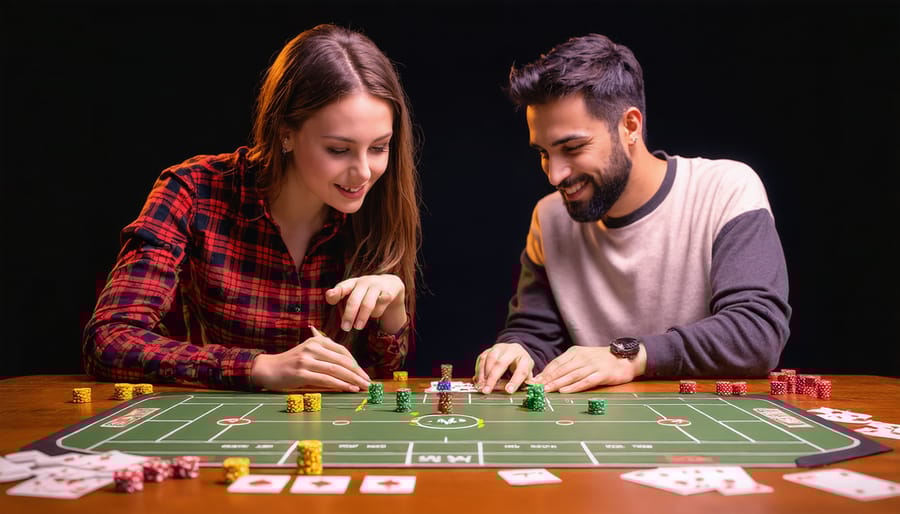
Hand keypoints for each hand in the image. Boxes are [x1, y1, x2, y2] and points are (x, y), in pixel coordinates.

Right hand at [250, 329, 369, 391]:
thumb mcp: (308, 351)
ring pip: (336, 370)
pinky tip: (349, 388)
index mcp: (317, 341)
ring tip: (362, 387)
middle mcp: (313, 348)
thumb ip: (325, 353)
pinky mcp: (301, 373)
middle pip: (342, 361)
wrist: (267, 369)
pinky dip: (340, 384)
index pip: (342, 351)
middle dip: (357, 373)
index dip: (355, 363)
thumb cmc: (290, 362)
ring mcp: (306, 360)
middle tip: (368, 383)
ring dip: (352, 379)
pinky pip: (325, 379)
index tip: (364, 374)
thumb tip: (347, 362)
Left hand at [325, 274, 406, 332]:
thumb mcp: (353, 296)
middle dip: (349, 315)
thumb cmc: (365, 293)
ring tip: (358, 327)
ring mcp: (376, 286)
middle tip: (345, 328)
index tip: (330, 296)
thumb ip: (343, 305)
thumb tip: (343, 321)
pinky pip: (380, 307)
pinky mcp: (388, 292)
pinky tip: (375, 314)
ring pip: (368, 304)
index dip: (336, 292)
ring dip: (362, 317)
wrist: (390, 284)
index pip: (342, 286)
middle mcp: (363, 282)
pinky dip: (376, 313)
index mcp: (351, 283)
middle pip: (354, 299)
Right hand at [473, 342, 534, 393]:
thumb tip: (515, 390)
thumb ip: (523, 384)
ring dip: (484, 374)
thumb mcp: (527, 376)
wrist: (515, 351)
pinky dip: (479, 370)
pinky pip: (482, 358)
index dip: (515, 381)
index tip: (508, 391)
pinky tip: (479, 380)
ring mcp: (500, 348)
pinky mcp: (489, 349)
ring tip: (481, 386)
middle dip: (493, 378)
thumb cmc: (520, 367)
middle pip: (501, 363)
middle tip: (487, 390)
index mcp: (525, 359)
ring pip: (490, 359)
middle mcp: (512, 351)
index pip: (521, 370)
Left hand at [532, 345, 645, 392]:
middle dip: (547, 379)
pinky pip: (585, 381)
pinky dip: (574, 387)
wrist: (625, 358)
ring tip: (546, 390)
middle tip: (535, 387)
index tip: (534, 381)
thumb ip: (569, 364)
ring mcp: (592, 366)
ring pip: (571, 375)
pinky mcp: (602, 374)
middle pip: (561, 369)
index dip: (544, 372)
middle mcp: (582, 358)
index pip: (556, 363)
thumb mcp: (583, 357)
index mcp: (576, 352)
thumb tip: (550, 375)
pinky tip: (565, 391)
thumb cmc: (601, 360)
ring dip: (557, 384)